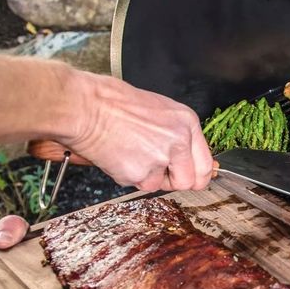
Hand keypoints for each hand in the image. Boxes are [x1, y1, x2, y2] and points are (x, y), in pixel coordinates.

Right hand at [61, 71, 213, 191]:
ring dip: (145, 177)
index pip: (206, 165)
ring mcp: (160, 158)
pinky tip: (117, 155)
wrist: (84, 107)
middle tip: (155, 171)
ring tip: (129, 153)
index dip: (196, 176)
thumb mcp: (159, 111)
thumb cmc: (113, 102)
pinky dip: (125, 175)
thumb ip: (177, 135)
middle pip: (189, 182)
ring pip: (158, 186)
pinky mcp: (138, 172)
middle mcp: (179, 142)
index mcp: (187, 123)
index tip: (187, 177)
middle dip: (172, 182)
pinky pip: (136, 184)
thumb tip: (185, 159)